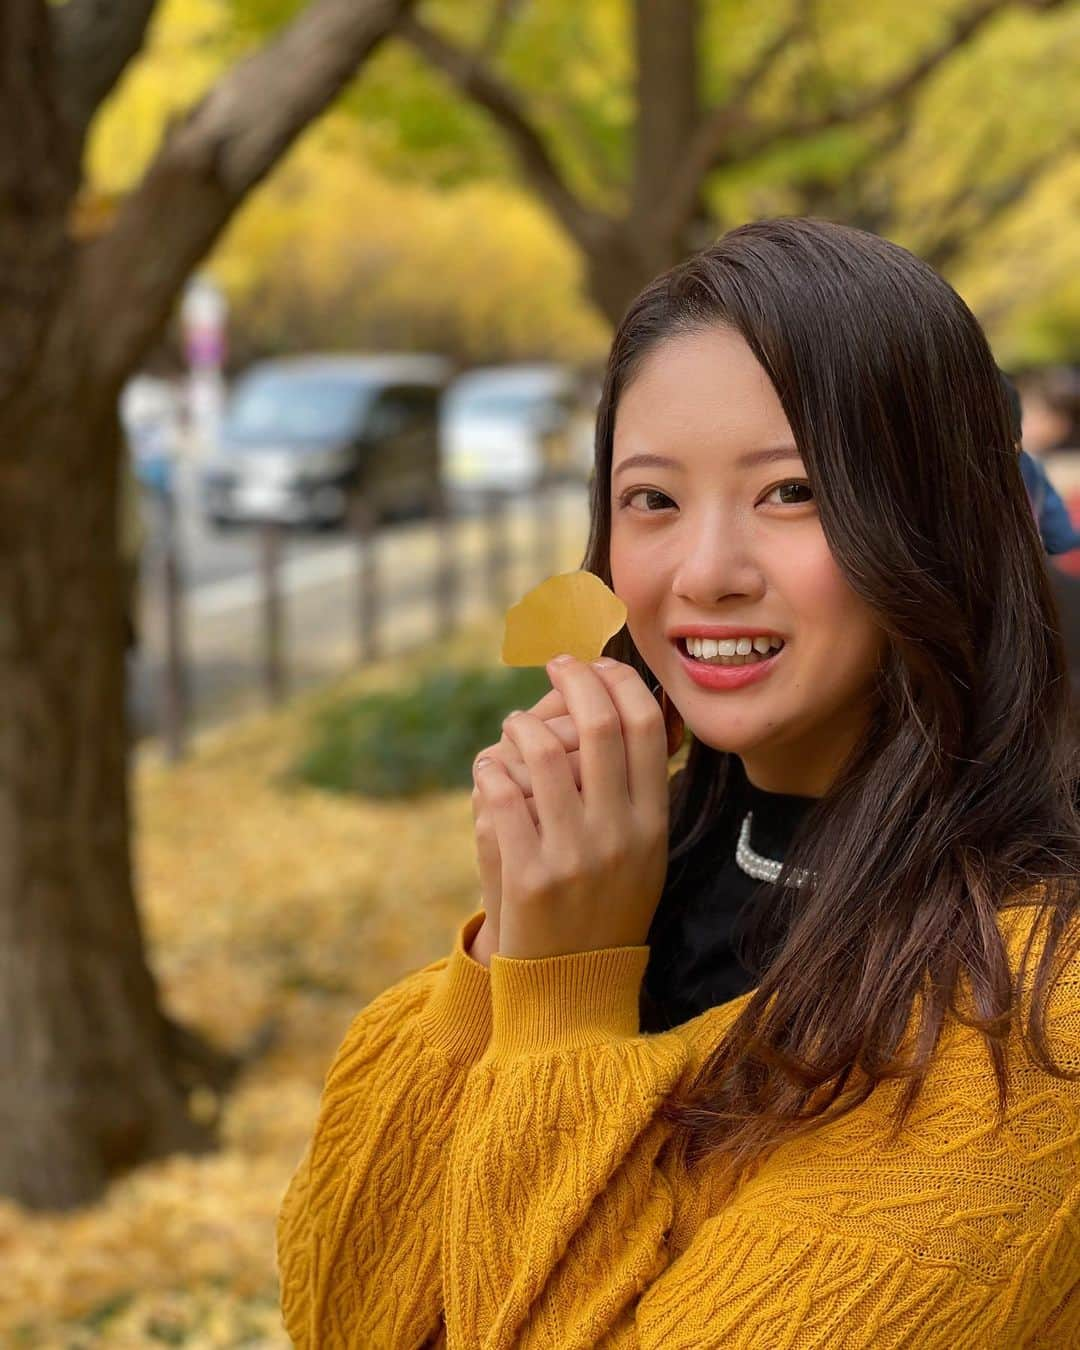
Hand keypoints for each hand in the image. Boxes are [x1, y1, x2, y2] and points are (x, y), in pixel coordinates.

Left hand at [472, 656, 668, 959]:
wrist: (572, 985)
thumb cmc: (605, 904)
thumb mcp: (643, 850)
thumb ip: (639, 787)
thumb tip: (631, 705)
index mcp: (652, 823)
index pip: (644, 726)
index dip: (619, 681)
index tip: (597, 664)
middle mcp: (619, 834)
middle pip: (599, 725)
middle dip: (574, 679)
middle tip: (556, 664)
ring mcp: (573, 855)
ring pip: (543, 752)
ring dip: (522, 723)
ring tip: (515, 726)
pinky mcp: (528, 875)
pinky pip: (503, 794)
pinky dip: (491, 769)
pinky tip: (490, 769)